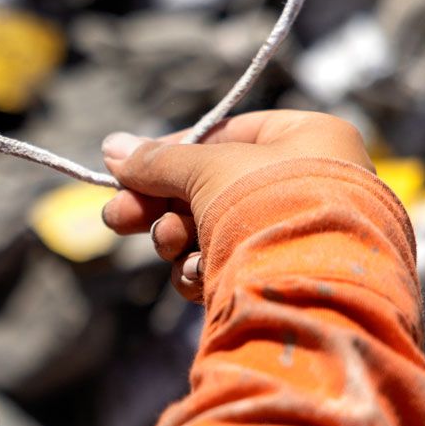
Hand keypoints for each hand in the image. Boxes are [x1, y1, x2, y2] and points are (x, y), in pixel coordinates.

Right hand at [99, 110, 371, 301]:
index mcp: (309, 138)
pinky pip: (230, 265)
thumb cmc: (271, 204)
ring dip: (179, 239)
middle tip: (117, 218)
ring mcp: (300, 234)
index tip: (128, 172)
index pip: (225, 136)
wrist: (313, 289)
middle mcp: (312, 182)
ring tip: (169, 246)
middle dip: (161, 206)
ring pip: (214, 229)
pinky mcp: (285, 279)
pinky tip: (198, 277)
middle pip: (212, 186)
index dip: (170, 153)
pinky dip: (204, 270)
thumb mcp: (205, 168)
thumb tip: (111, 147)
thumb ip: (157, 160)